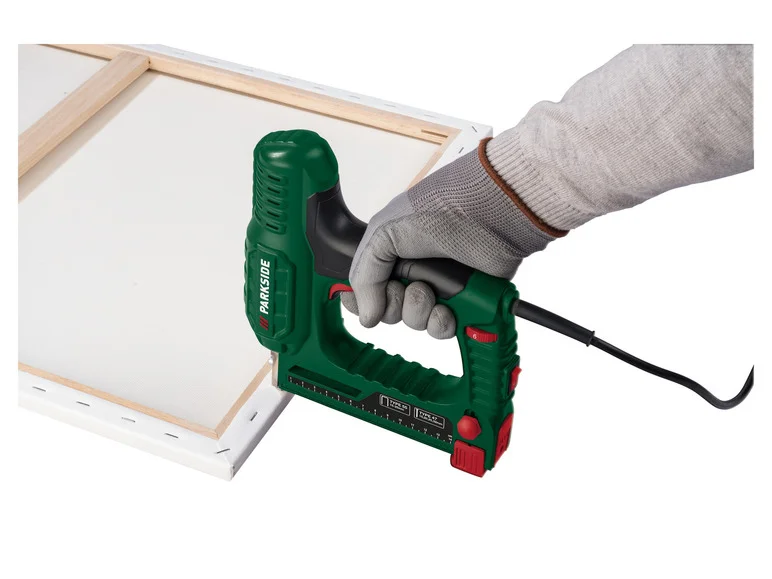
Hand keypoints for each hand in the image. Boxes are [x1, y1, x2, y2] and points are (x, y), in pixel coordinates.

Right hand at [341, 140, 563, 338]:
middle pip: (389, 310)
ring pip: (415, 322)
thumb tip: (367, 317)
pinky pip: (443, 329)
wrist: (488, 213)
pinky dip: (442, 324)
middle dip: (394, 304)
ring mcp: (440, 287)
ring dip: (419, 312)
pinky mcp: (465, 302)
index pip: (365, 287)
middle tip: (406, 286)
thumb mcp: (384, 233)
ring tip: (431, 292)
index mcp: (390, 252)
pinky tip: (447, 310)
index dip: (361, 301)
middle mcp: (413, 271)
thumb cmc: (439, 208)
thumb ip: (365, 275)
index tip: (365, 305)